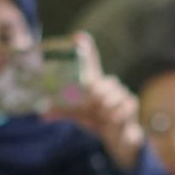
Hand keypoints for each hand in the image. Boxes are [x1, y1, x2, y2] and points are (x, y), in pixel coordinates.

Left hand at [50, 35, 145, 167]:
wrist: (117, 138)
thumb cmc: (97, 121)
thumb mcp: (79, 116)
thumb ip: (63, 113)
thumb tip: (42, 115)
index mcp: (94, 84)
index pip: (91, 61)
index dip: (86, 48)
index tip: (78, 36)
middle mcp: (108, 86)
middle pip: (106, 81)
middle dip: (100, 93)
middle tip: (95, 104)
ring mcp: (121, 94)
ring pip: (116, 94)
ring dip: (108, 106)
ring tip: (104, 115)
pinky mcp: (132, 104)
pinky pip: (126, 105)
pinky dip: (118, 114)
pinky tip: (114, 120)